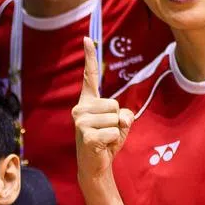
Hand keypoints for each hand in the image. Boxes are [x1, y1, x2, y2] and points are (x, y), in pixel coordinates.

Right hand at [73, 37, 132, 180]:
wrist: (95, 166)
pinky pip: (114, 131)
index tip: (88, 38)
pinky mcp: (86, 135)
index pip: (90, 76)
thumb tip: (121, 116)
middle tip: (106, 132)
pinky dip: (115, 140)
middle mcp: (79, 108)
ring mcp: (80, 121)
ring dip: (117, 131)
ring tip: (105, 139)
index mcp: (87, 102)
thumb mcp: (120, 124)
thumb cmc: (107, 142)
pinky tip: (103, 146)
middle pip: (115, 104)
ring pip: (116, 117)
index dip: (89, 57)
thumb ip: (125, 114)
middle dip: (118, 120)